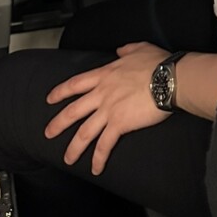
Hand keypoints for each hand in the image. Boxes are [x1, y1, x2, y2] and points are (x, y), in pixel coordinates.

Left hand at [44, 42, 171, 174]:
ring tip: (68, 159)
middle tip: (48, 133)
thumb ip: (127, 50)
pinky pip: (105, 145)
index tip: (50, 99)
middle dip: (58, 124)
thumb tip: (120, 51)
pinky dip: (98, 158)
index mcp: (105, 75)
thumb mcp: (140, 48)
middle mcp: (102, 93)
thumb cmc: (157, 63)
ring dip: (74, 148)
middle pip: (73, 111)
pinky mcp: (120, 124)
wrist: (168, 78)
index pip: (76, 84)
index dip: (60, 92)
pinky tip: (95, 168)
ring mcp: (109, 110)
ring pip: (84, 132)